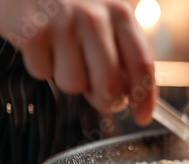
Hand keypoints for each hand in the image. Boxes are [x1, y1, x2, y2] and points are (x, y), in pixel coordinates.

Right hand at [0, 0, 156, 125]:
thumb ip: (123, 53)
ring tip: (64, 55)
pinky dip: (42, 67)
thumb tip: (134, 97)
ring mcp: (62, 23)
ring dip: (69, 80)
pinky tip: (44, 46)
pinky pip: (43, 74)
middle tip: (96, 95)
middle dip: (104, 100)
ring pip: (74, 85)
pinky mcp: (32, 31)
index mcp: (121, 15)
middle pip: (110, 84)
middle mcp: (95, 17)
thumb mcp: (106, 21)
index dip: (144, 98)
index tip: (142, 117)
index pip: (142, 64)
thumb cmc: (70, 7)